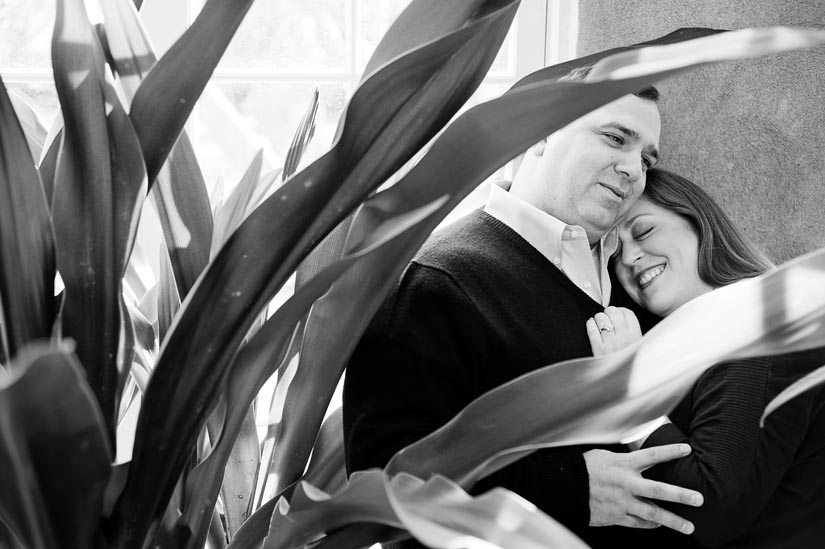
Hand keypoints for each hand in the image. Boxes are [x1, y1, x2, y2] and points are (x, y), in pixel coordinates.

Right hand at [584, 444, 703, 532]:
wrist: (565, 487)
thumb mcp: (604, 455)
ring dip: (673, 521)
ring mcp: (622, 503)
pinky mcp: (615, 517)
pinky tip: (659, 525)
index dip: (670, 451)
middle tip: (699, 500)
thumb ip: (624, 458)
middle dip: (680, 495)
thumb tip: (637, 456)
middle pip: (658, 490)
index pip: (652, 455)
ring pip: (652, 514)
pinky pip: (637, 523)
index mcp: (623, 464)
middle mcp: (626, 484)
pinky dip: (650, 525)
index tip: (687, 449)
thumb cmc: (584, 468)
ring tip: (689, 527)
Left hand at [586, 306, 641, 356]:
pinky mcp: (598, 349)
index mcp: (636, 337)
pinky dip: (590, 324)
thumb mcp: (637, 347)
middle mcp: (624, 339)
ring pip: (601, 319)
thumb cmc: (627, 361)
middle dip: (608, 311)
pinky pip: (591, 329)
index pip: (628, 313)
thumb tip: (620, 313)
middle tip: (606, 316)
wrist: (618, 382)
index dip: (620, 310)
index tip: (617, 313)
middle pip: (614, 313)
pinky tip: (591, 324)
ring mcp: (610, 344)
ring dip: (598, 317)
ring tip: (598, 322)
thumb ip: (632, 331)